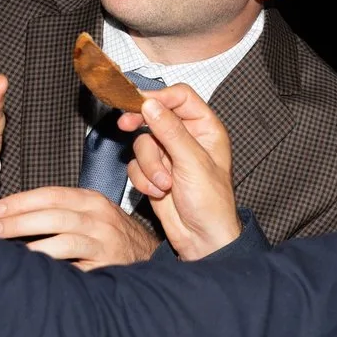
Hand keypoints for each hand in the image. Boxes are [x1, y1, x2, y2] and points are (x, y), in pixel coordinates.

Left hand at [0, 185, 159, 269]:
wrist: (148, 257)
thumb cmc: (110, 235)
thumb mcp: (92, 213)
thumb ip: (63, 210)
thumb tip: (17, 216)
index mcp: (92, 200)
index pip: (52, 195)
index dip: (22, 201)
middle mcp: (99, 218)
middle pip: (54, 215)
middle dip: (20, 221)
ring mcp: (104, 242)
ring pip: (64, 240)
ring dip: (33, 245)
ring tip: (9, 249)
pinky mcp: (106, 265)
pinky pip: (75, 266)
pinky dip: (53, 266)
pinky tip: (34, 268)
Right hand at [121, 85, 243, 259]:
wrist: (202, 239)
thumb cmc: (211, 202)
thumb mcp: (193, 162)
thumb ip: (170, 131)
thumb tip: (150, 104)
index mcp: (205, 128)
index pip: (180, 97)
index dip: (159, 97)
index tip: (139, 102)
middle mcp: (186, 138)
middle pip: (154, 116)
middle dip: (142, 126)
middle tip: (125, 124)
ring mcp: (168, 155)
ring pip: (142, 144)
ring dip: (149, 166)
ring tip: (163, 185)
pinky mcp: (154, 172)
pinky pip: (136, 165)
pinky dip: (143, 179)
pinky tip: (158, 192)